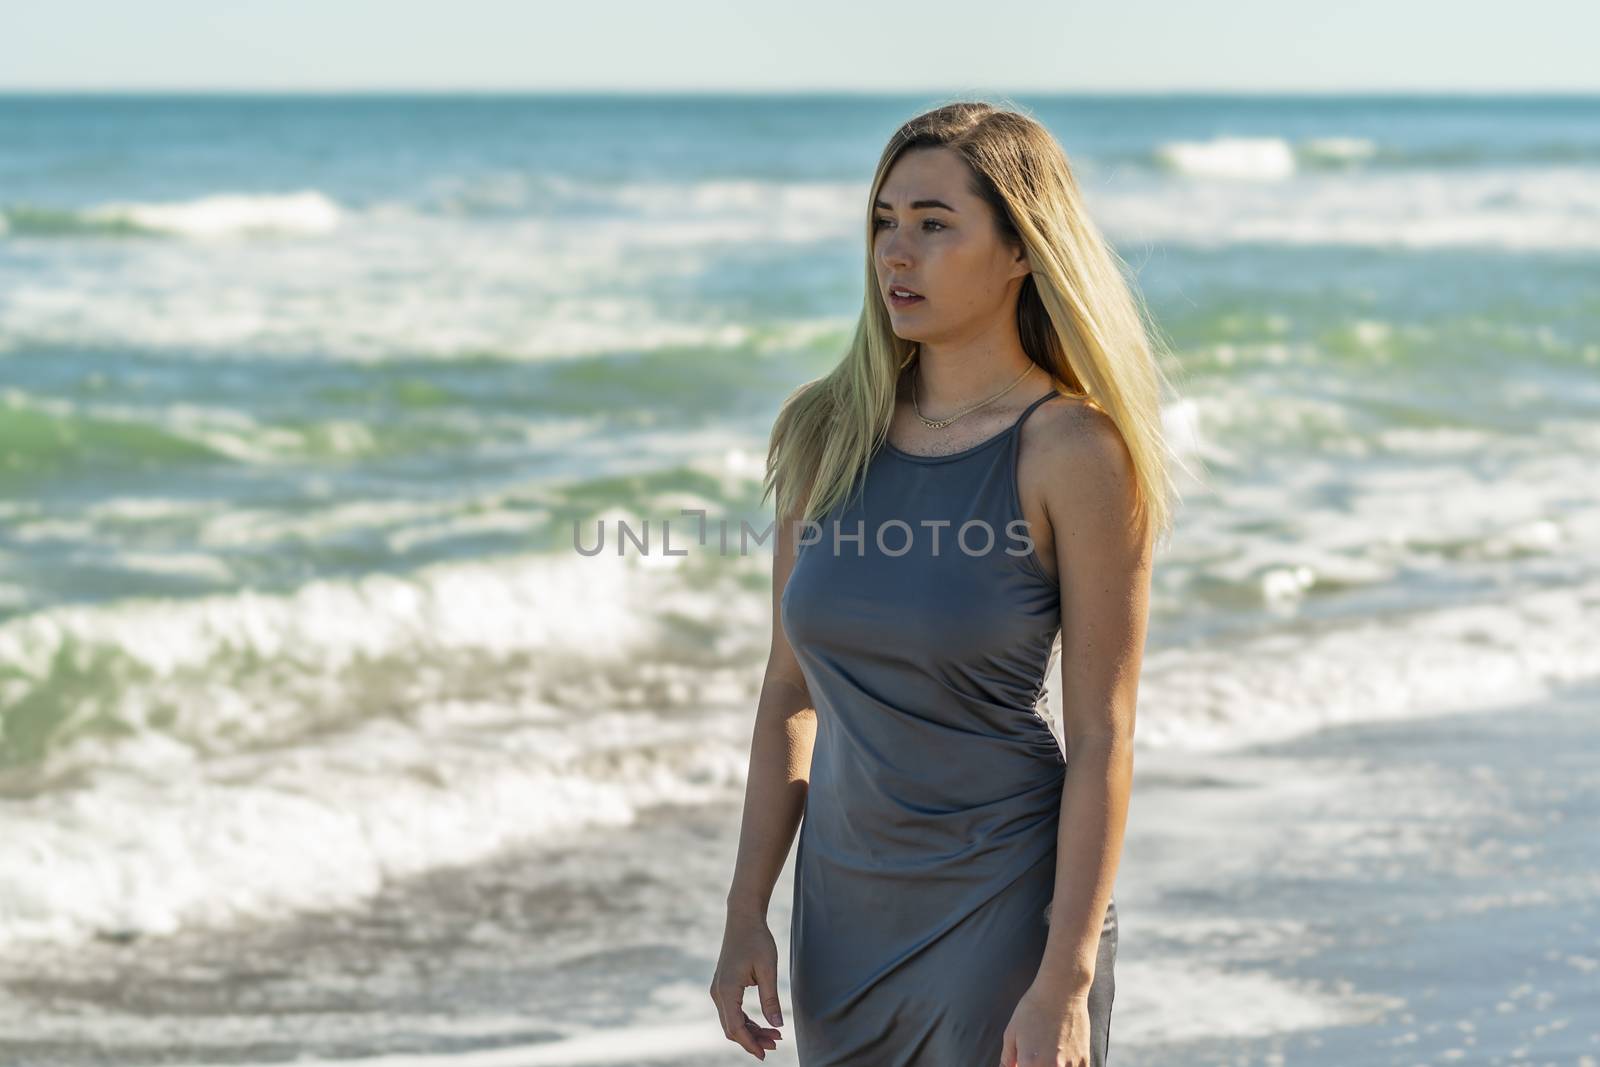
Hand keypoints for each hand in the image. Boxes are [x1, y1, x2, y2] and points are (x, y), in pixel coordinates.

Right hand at [709, 908, 785, 1059]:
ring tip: (774, 1036)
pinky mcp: (723, 987)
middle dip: (753, 1040)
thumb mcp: (768, 970)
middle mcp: (718, 992)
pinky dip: (746, 1021)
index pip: (735, 1027)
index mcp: (727, 990)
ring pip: (731, 1021)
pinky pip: (732, 1012)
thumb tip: (777, 1026)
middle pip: (731, 1028)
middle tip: (776, 1044)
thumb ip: (771, 1000)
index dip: (751, 1043)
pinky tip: (763, 1024)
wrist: (743, 919)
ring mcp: (718, 990)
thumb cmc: (756, 940)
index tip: (766, 1054)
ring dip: (750, 1032)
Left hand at [998, 981, 1091, 1066]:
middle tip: (1035, 1055)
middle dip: (1036, 1065)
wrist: (1061, 992)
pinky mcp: (1084, 1060)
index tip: (1023, 1061)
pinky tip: (1063, 1058)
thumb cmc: (1033, 1008)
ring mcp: (1069, 1065)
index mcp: (1029, 1063)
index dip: (1022, 1066)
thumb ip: (1007, 1058)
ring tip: (1049, 1053)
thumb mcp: (1012, 1032)